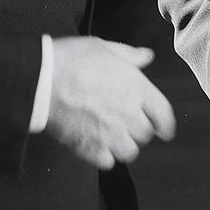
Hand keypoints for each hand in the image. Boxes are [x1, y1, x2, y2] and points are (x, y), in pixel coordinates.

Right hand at [47, 37, 176, 168]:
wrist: (43, 80)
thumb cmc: (71, 60)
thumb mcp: (104, 47)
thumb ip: (130, 55)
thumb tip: (146, 56)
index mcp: (136, 88)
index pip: (163, 114)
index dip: (166, 125)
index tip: (165, 131)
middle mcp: (129, 113)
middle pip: (145, 135)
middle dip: (138, 131)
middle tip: (126, 125)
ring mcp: (111, 134)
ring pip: (129, 152)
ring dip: (123, 146)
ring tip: (111, 138)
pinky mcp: (92, 148)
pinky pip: (108, 162)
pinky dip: (104, 157)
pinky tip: (96, 146)